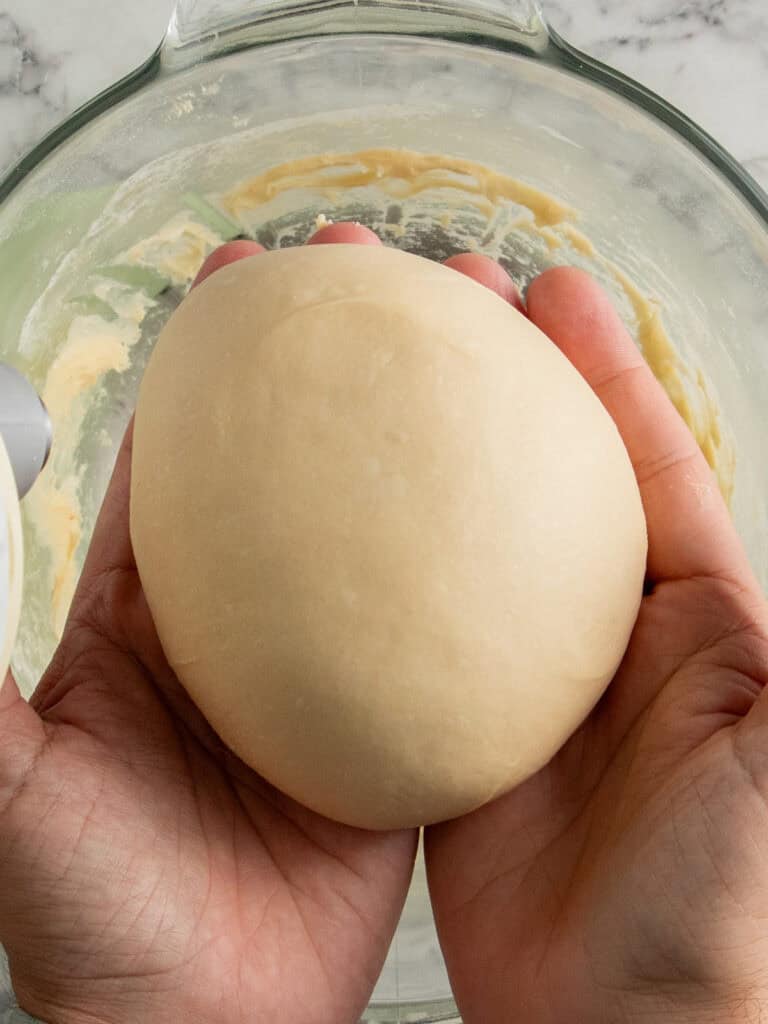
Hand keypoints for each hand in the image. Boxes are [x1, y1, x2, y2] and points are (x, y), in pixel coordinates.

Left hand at [0, 224, 416, 1023]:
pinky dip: (493, 564)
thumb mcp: (13, 779)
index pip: (191, 449)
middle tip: (391, 271)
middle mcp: (252, 621)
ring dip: (438, 439)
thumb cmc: (90, 915)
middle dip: (348, 360)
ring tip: (487, 342)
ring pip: (395, 530)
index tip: (256, 269)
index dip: (222, 356)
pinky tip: (537, 498)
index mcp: (156, 609)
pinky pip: (458, 628)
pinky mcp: (404, 726)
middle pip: (307, 463)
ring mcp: (335, 668)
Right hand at [426, 267, 767, 1022]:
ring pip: (455, 542)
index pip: (642, 462)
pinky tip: (316, 514)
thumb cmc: (729, 907)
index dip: (602, 371)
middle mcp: (600, 634)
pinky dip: (358, 572)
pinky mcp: (440, 733)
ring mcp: (514, 679)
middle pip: (539, 478)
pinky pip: (393, 631)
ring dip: (417, 457)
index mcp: (692, 620)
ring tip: (368, 366)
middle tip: (445, 293)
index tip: (554, 286)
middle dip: (498, 379)